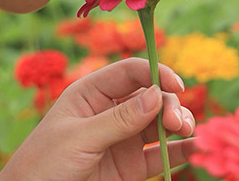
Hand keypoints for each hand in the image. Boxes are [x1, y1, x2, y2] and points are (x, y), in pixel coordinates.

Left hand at [0, 57, 195, 180]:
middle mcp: (111, 112)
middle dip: (169, 104)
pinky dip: (180, 150)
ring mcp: (123, 139)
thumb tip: (157, 95)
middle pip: (152, 96)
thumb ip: (118, 119)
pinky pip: (161, 155)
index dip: (156, 73)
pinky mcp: (131, 167)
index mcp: (92, 93)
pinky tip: (195, 147)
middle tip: (175, 123)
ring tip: (187, 132)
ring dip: (179, 123)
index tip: (176, 86)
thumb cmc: (43, 164)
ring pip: (160, 123)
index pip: (130, 72)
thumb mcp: (79, 138)